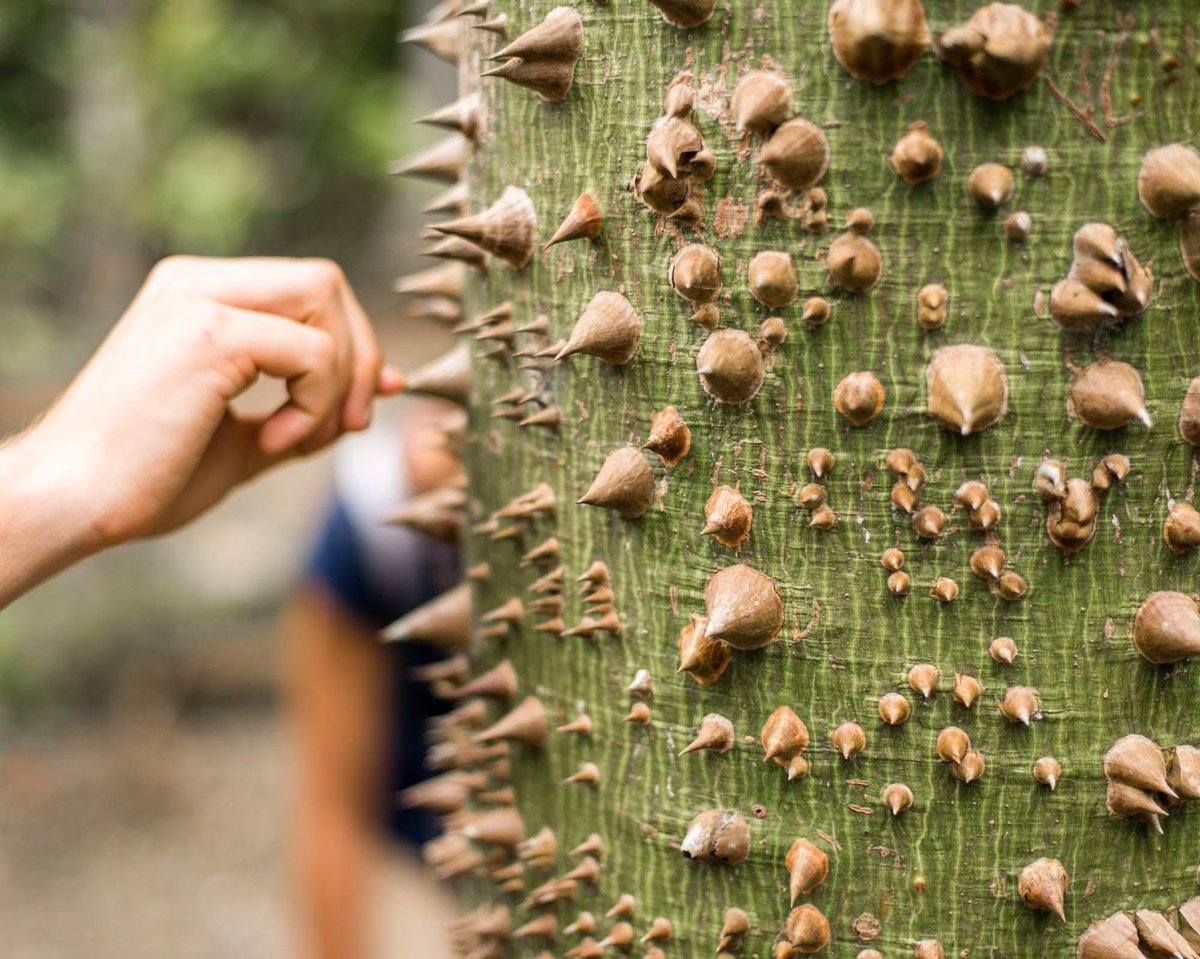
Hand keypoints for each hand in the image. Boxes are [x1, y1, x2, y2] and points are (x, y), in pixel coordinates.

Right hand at [0, 256, 400, 604]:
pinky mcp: (207, 333)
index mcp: (200, 296)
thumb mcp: (248, 434)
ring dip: (338, 383)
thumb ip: (312, 403)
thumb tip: (388, 383)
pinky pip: (313, 350)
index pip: (311, 288)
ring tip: (296, 440)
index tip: (356, 412)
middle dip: (359, 358)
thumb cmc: (150, 476)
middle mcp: (197, 282)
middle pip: (326, 282)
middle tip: (348, 426)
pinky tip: (272, 442)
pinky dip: (314, 403)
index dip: (354, 345)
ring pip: (326, 302)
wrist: (72, 501)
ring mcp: (198, 300)